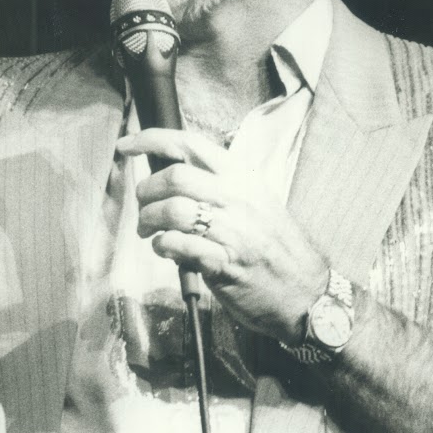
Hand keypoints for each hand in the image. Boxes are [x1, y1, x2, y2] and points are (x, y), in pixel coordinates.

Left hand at [117, 128, 329, 343]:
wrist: (306, 292)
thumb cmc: (275, 247)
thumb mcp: (256, 202)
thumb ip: (219, 186)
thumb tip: (171, 174)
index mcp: (242, 177)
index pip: (190, 144)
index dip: (151, 140)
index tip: (126, 146)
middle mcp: (237, 198)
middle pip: (174, 176)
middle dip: (146, 192)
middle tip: (144, 209)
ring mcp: (232, 231)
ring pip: (172, 210)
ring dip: (149, 221)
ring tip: (150, 233)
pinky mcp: (224, 263)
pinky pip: (179, 246)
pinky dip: (163, 246)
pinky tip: (166, 250)